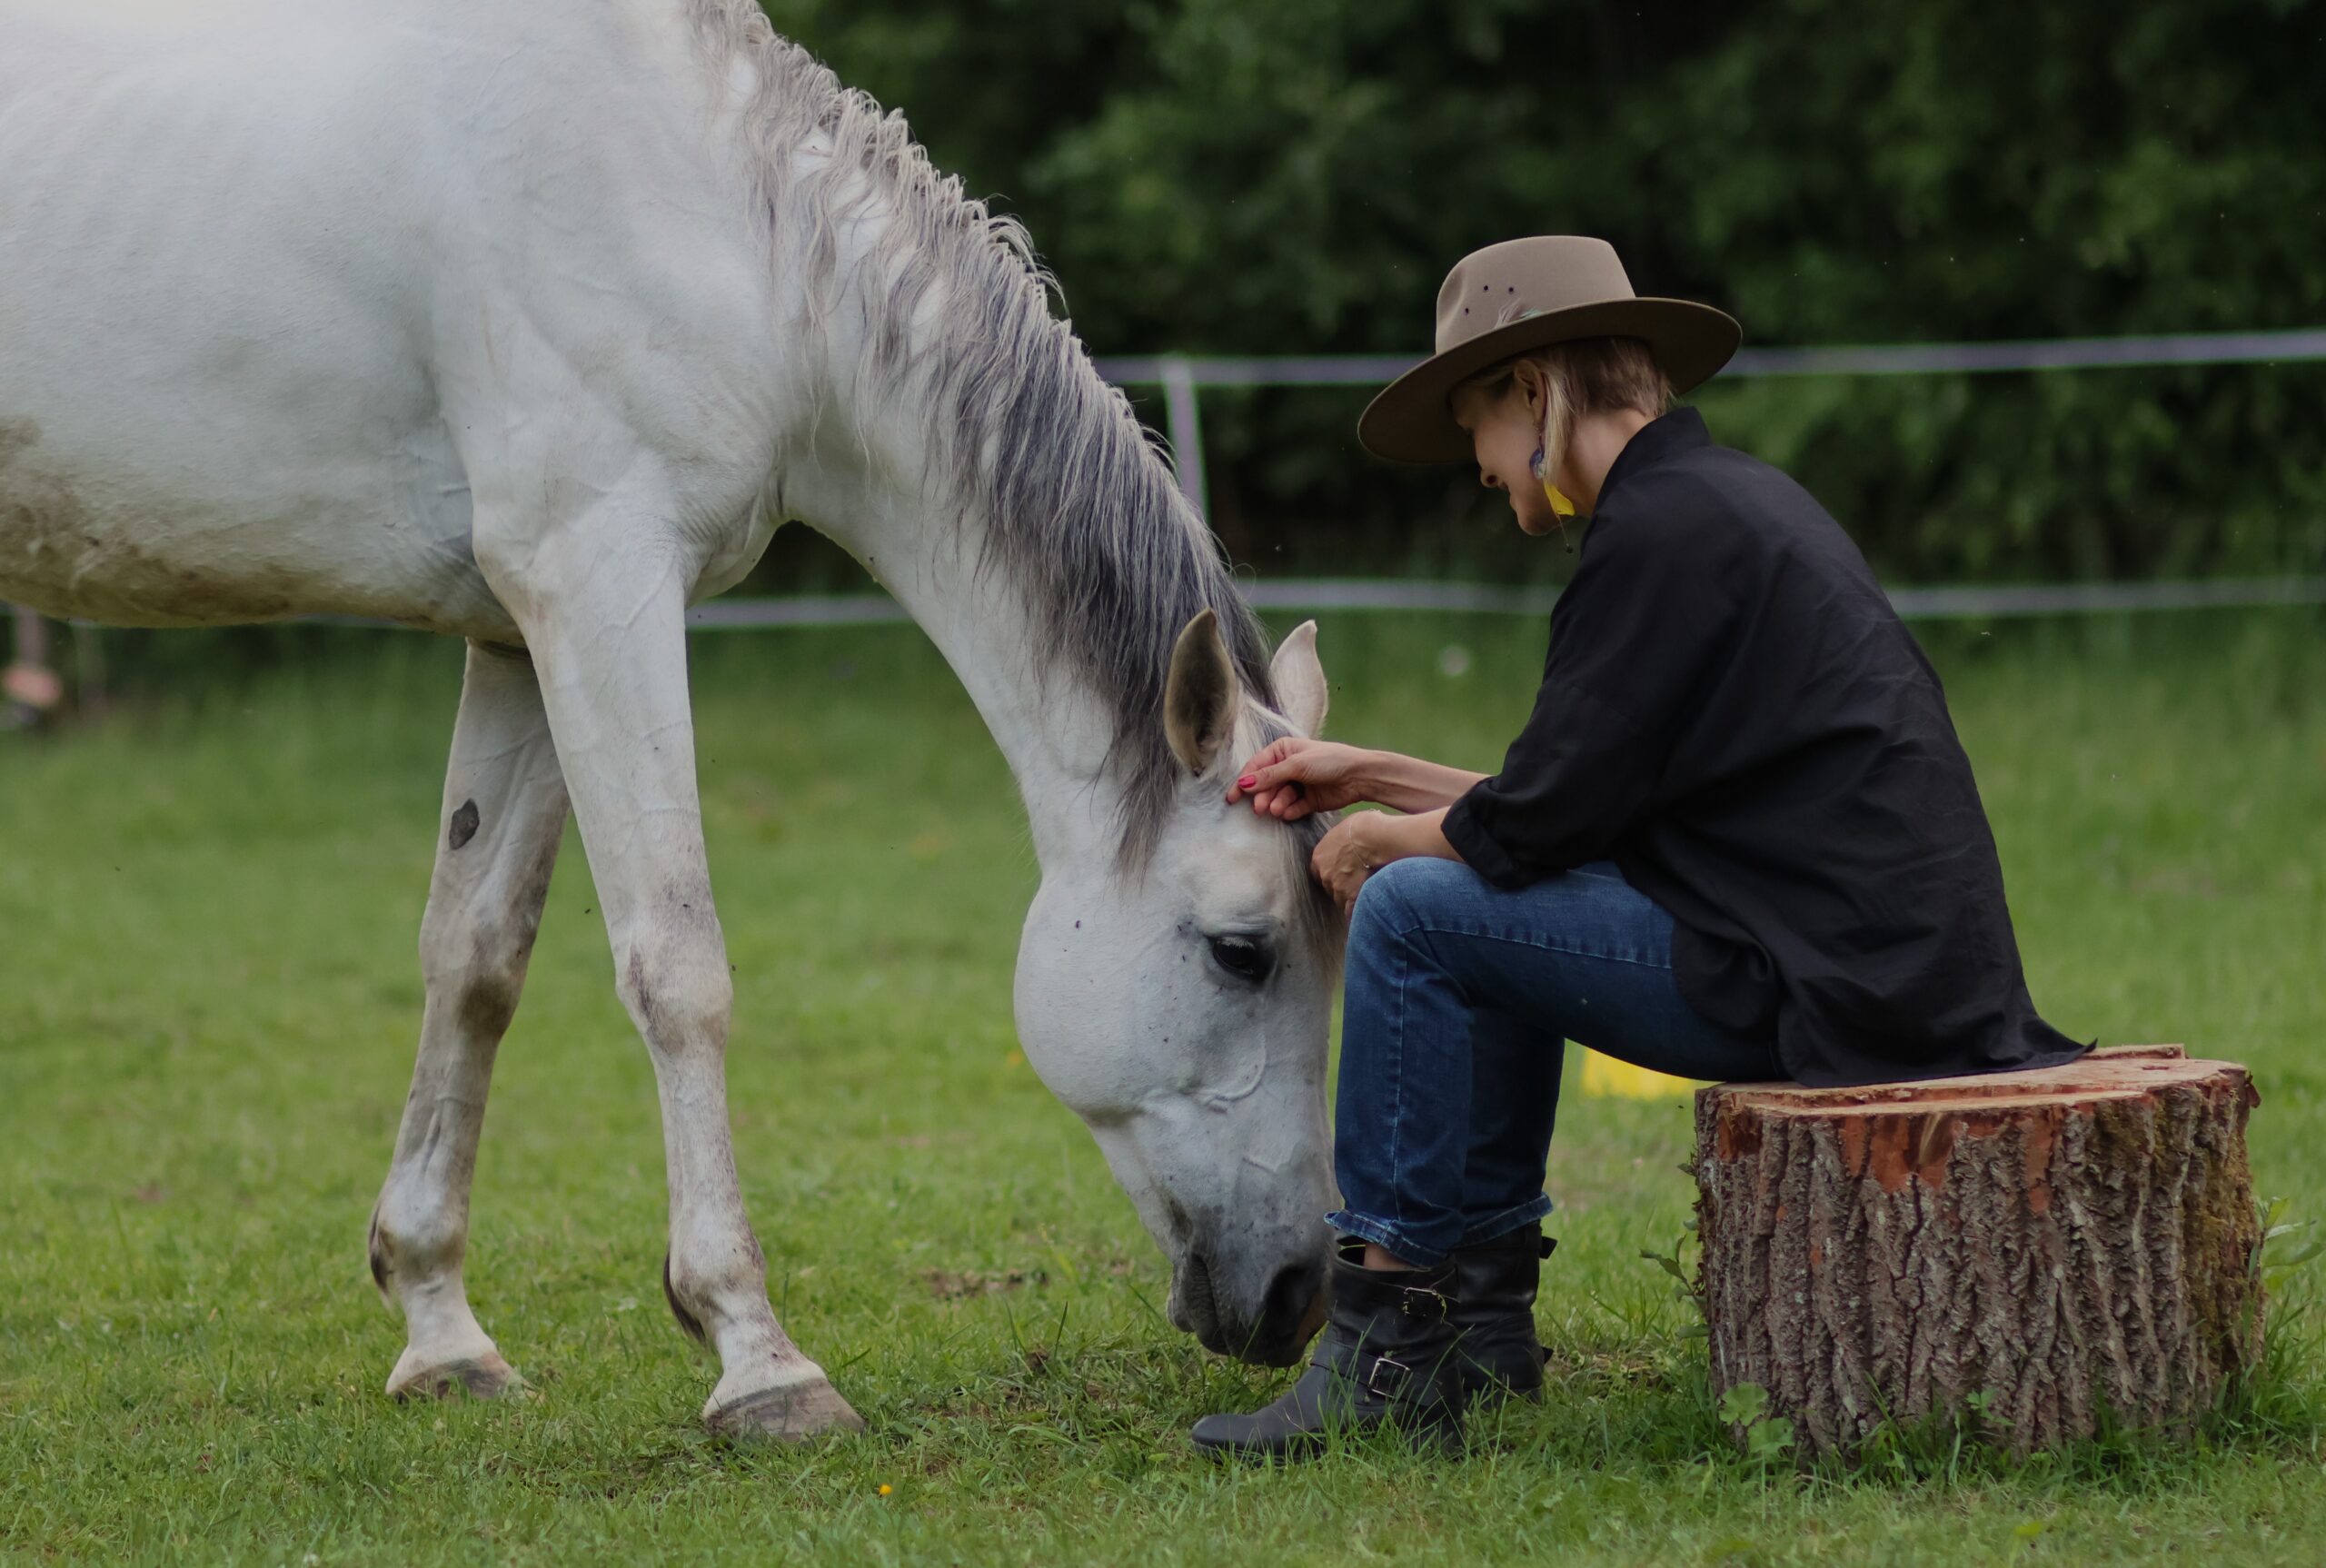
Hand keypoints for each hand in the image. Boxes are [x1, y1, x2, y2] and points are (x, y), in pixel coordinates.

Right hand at [1225, 738, 1374, 819]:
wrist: (1359, 776)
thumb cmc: (1329, 760)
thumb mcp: (1296, 765)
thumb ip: (1269, 776)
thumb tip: (1243, 784)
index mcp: (1282, 751)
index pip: (1256, 767)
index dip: (1243, 781)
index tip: (1232, 797)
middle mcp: (1288, 767)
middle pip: (1266, 785)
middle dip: (1262, 796)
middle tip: (1259, 808)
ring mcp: (1298, 785)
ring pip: (1278, 798)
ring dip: (1276, 804)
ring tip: (1278, 810)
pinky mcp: (1307, 801)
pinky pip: (1292, 808)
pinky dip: (1290, 811)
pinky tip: (1290, 812)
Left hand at [1310, 812, 1398, 913]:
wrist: (1377, 839)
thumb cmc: (1364, 827)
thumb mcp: (1345, 827)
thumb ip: (1340, 841)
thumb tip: (1347, 840)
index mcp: (1319, 856)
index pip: (1318, 872)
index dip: (1330, 873)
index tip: (1341, 872)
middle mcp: (1325, 875)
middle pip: (1330, 887)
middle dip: (1341, 886)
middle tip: (1356, 881)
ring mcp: (1338, 888)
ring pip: (1341, 899)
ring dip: (1350, 897)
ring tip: (1365, 892)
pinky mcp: (1352, 898)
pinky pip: (1351, 911)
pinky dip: (1357, 912)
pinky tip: (1364, 911)